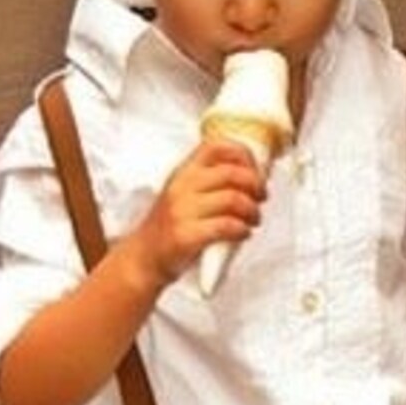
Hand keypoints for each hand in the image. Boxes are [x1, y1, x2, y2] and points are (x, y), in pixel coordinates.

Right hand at [128, 139, 266, 286]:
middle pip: (232, 173)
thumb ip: (210, 182)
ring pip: (234, 199)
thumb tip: (253, 177)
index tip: (255, 171)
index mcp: (183, 172)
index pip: (217, 146)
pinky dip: (243, 230)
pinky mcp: (187, 235)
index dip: (244, 155)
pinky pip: (227, 226)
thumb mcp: (184, 194)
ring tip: (254, 220)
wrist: (144, 258)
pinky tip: (243, 234)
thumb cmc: (170, 228)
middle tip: (261, 198)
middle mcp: (181, 187)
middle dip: (256, 185)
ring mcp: (182, 211)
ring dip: (253, 211)